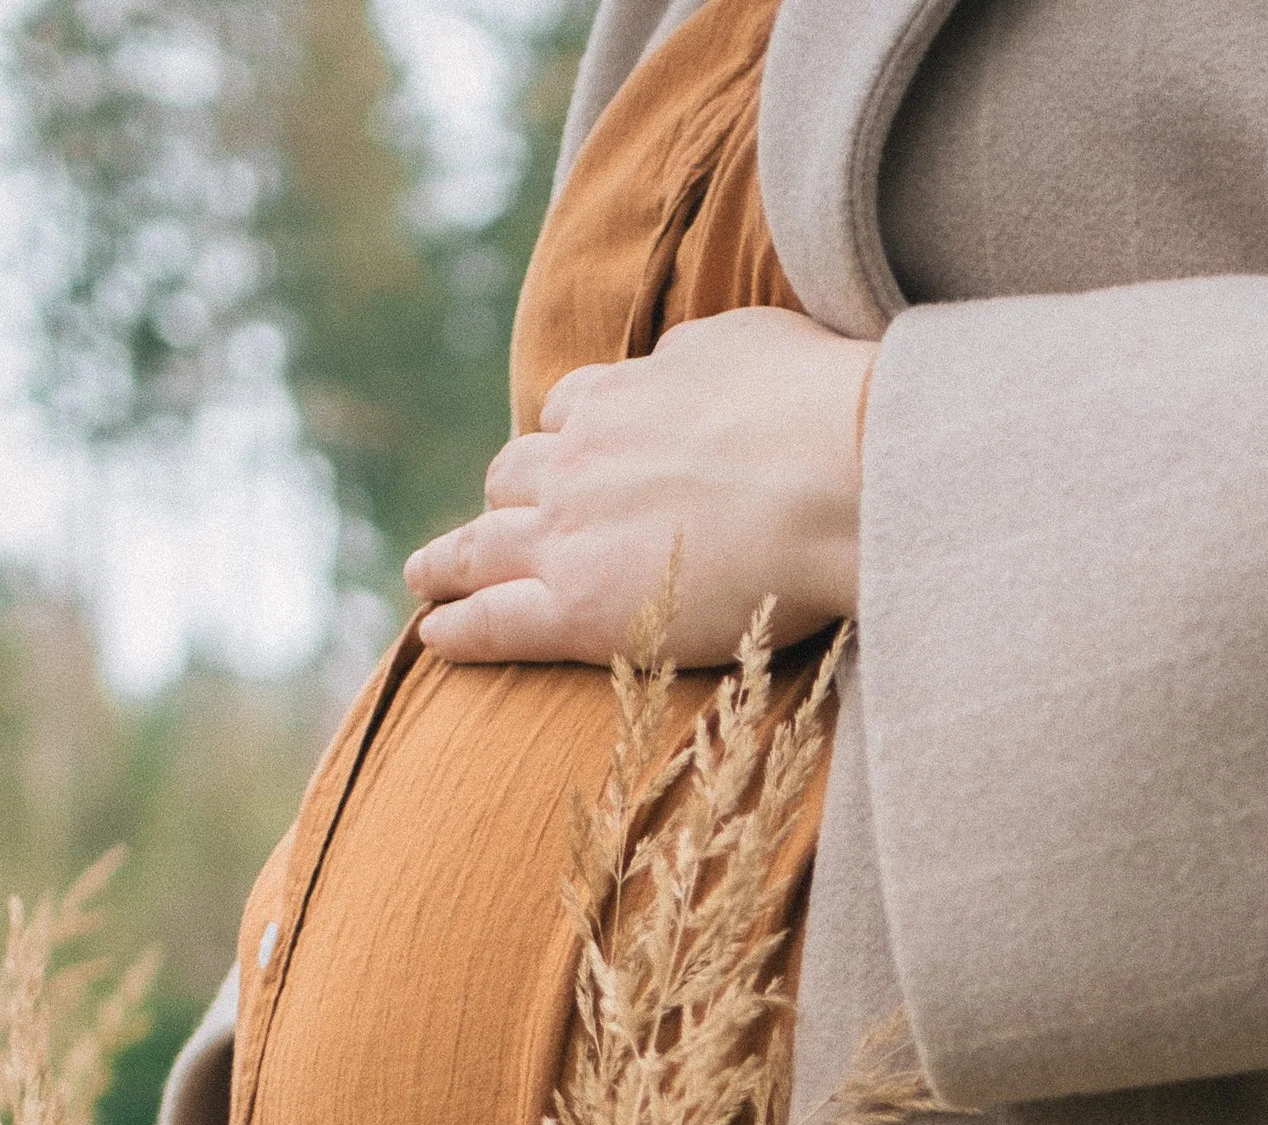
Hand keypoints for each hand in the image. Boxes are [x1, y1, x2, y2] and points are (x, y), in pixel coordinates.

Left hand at [404, 309, 875, 667]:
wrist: (840, 477)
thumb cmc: (819, 409)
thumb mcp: (745, 344)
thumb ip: (695, 361)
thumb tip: (676, 368)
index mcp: (620, 394)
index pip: (570, 414)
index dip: (569, 440)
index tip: (574, 461)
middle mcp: (579, 457)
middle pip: (515, 477)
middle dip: (509, 498)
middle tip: (502, 528)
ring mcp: (569, 533)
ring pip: (483, 545)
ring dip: (450, 559)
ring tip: (426, 577)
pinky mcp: (577, 607)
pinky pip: (493, 620)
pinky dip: (456, 627)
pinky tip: (433, 636)